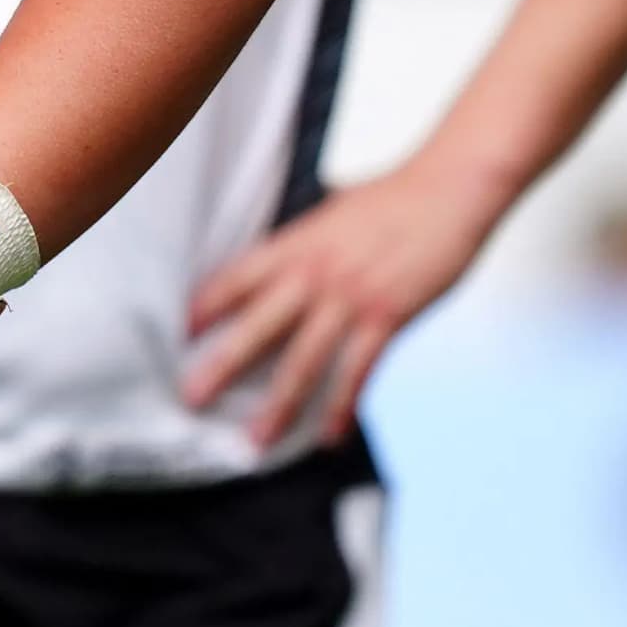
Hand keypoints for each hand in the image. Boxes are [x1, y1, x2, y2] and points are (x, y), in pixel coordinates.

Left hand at [183, 166, 493, 448]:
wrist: (450, 188)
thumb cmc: (392, 198)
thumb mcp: (332, 214)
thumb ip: (302, 246)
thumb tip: (278, 269)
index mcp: (296, 243)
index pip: (235, 279)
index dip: (203, 308)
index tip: (176, 337)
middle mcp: (315, 272)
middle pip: (258, 325)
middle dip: (222, 365)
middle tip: (191, 399)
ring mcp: (352, 296)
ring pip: (305, 358)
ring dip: (280, 403)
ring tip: (257, 439)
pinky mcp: (389, 315)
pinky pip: (359, 370)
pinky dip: (342, 406)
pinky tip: (329, 435)